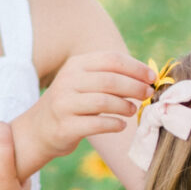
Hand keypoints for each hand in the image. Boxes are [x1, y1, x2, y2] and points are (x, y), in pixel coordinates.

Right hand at [37, 49, 151, 161]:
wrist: (38, 129)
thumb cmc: (72, 103)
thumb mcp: (83, 82)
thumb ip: (109, 76)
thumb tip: (147, 77)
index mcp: (75, 65)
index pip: (112, 59)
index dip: (136, 67)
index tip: (151, 77)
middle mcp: (67, 81)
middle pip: (110, 80)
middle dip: (135, 87)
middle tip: (148, 94)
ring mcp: (64, 104)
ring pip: (104, 101)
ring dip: (125, 106)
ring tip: (133, 110)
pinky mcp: (65, 127)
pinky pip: (97, 124)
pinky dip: (114, 124)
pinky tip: (121, 125)